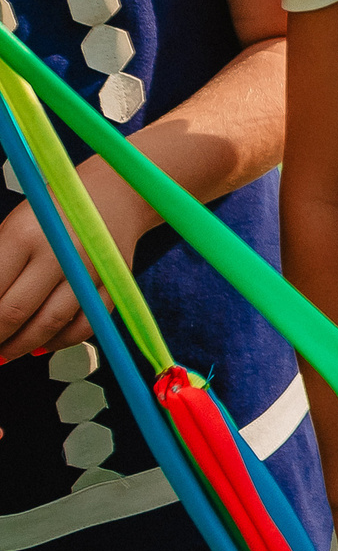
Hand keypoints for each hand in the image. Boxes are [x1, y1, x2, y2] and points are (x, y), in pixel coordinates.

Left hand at [0, 167, 153, 366]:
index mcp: (25, 235)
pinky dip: (60, 342)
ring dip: (22, 346)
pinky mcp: (112, 283)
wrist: (114, 196)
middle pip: (17, 312)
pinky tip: (42, 346)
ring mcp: (89, 270)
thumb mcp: (13, 228)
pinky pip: (84, 326)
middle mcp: (59, 253)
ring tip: (6, 354)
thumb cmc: (53, 213)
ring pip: (49, 325)